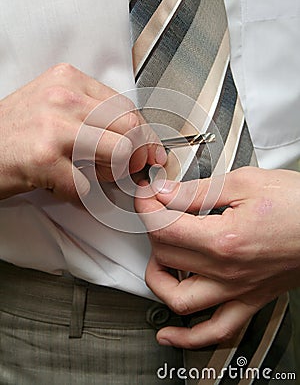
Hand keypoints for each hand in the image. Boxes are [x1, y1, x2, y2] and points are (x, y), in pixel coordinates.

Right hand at [0, 63, 165, 200]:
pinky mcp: (44, 159)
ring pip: (119, 154)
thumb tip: (132, 136)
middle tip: (131, 171)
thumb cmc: (13, 131)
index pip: (127, 107)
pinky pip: (88, 186)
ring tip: (94, 178)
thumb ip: (91, 114)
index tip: (149, 151)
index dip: (143, 135)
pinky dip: (85, 197)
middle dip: (137, 157)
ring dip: (113, 176)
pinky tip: (70, 190)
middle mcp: (64, 98)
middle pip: (130, 128)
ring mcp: (54, 127)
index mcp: (69, 80)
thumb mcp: (53, 106)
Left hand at [135, 166, 299, 348]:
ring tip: (156, 259)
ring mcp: (238, 290)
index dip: (146, 207)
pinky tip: (170, 334)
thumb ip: (198, 191)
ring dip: (157, 279)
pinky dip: (188, 338)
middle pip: (166, 256)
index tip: (146, 196)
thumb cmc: (299, 205)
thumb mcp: (245, 182)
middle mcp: (229, 270)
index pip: (163, 227)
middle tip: (155, 211)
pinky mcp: (250, 299)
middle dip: (151, 229)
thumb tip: (166, 192)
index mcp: (224, 239)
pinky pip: (216, 331)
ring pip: (180, 300)